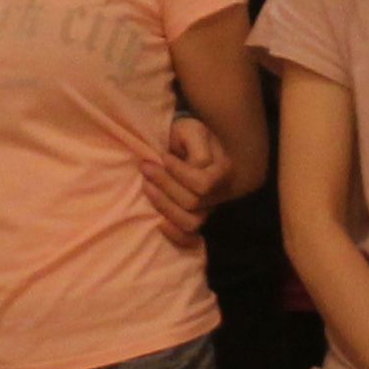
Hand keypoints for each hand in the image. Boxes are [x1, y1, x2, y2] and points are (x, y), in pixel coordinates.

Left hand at [142, 117, 228, 235]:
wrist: (184, 145)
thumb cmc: (186, 136)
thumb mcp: (191, 129)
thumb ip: (196, 143)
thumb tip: (194, 165)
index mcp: (223, 171)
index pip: (203, 183)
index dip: (180, 173)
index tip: (163, 157)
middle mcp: (219, 194)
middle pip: (193, 202)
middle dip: (165, 185)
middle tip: (145, 167)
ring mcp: (208, 209)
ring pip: (190, 222)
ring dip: (164, 205)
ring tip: (147, 187)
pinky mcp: (195, 219)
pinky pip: (190, 238)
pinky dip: (175, 235)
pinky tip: (159, 223)